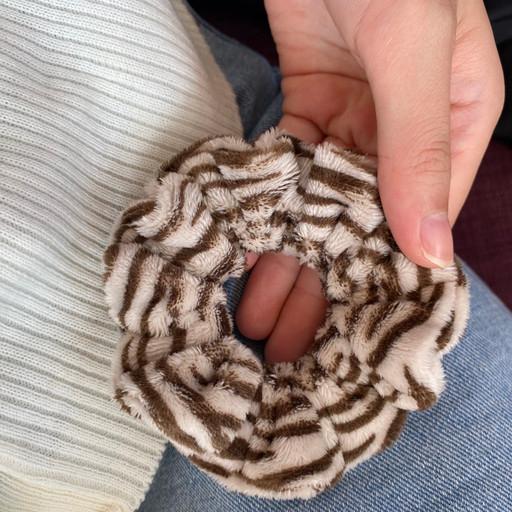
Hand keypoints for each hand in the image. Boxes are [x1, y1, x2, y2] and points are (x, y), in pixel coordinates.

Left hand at [236, 0, 503, 361]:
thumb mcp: (413, 49)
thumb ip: (418, 148)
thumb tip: (429, 248)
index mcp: (453, 124)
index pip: (422, 218)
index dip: (383, 277)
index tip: (348, 330)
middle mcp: (405, 131)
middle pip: (363, 222)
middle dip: (323, 281)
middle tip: (287, 341)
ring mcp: (354, 120)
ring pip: (320, 205)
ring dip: (288, 256)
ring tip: (257, 314)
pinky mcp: (309, 106)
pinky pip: (289, 170)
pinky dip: (268, 208)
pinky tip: (247, 249)